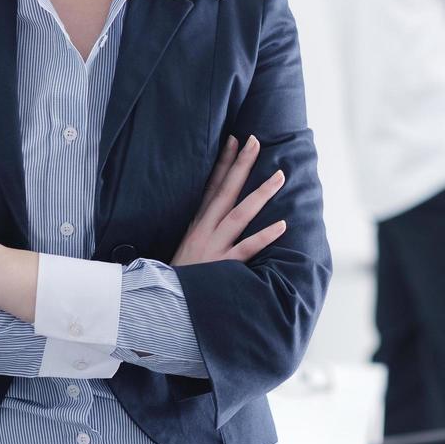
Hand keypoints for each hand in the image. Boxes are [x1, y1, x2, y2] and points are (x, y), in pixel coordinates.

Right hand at [172, 135, 287, 266]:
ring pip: (239, 214)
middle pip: (225, 191)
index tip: (235, 139)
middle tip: (256, 141)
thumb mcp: (186, 246)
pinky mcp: (222, 267)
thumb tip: (216, 211)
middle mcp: (204, 230)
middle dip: (240, 165)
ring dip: (260, 193)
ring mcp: (213, 247)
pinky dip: (264, 236)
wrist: (162, 304)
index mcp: (197, 223)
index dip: (223, 162)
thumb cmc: (180, 276)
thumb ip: (202, 228)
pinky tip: (282, 225)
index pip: (211, 186)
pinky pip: (246, 249)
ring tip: (279, 176)